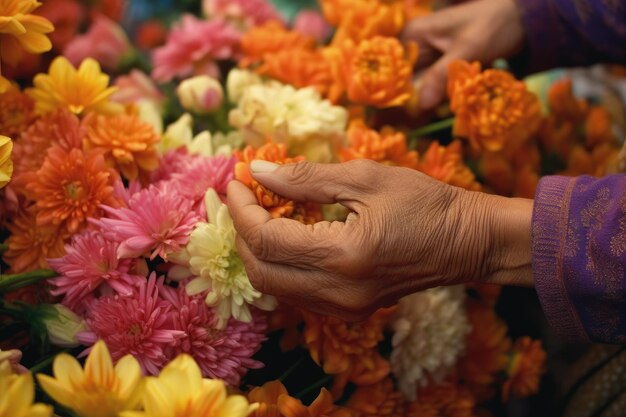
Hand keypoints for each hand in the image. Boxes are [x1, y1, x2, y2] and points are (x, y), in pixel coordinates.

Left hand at [228, 160, 532, 320]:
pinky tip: (287, 237)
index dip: (243, 210)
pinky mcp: (349, 311)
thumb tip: (258, 172)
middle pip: (262, 271)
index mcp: (344, 255)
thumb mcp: (365, 178)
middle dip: (242, 233)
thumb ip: (305, 177)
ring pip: (274, 287)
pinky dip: (280, 266)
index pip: (269, 240)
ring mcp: (344, 307)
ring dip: (258, 251)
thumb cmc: (424, 202)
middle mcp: (339, 291)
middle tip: (243, 198)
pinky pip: (296, 293)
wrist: (467, 243)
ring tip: (260, 214)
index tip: (235, 181)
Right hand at [403, 0, 524, 108]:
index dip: (393, 87)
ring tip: (428, 117)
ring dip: (425, 103)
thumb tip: (419, 104)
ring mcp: (429, 61)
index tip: (396, 110)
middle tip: (412, 120)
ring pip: (418, 88)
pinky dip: (438, 101)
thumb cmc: (494, 25)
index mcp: (414, 34)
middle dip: (410, 100)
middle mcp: (416, 48)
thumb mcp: (468, 49)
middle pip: (403, 80)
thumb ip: (442, 75)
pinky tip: (442, 110)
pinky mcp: (442, 72)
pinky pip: (433, 90)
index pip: (392, 65)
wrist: (522, 22)